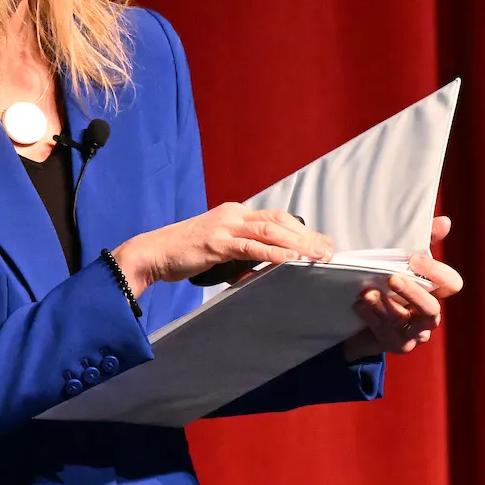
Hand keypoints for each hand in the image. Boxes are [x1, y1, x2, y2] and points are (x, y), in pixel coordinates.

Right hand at [112, 203, 333, 288]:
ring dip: (297, 244)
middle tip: (330, 251)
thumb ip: (243, 256)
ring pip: (270, 231)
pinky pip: (250, 247)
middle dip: (307, 237)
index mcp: (236, 214)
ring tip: (318, 256)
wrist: (154, 253)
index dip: (302, 230)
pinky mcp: (217, 242)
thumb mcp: (220, 252)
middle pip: (279, 222)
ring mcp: (225, 226)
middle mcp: (234, 214)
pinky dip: (273, 253)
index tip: (322, 243)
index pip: (276, 218)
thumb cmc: (185, 254)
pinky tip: (290, 260)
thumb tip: (264, 270)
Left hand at [343, 214, 463, 358]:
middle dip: (411, 293)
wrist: (361, 320)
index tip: (413, 259)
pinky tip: (359, 306)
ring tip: (365, 293)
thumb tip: (445, 221)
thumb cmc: (386, 285)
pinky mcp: (396, 344)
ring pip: (403, 321)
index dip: (435, 272)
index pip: (451, 284)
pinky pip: (386, 333)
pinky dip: (371, 318)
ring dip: (383, 305)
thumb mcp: (401, 261)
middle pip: (432, 309)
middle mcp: (428, 315)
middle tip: (391, 278)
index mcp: (434, 292)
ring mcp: (413, 333)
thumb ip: (422, 242)